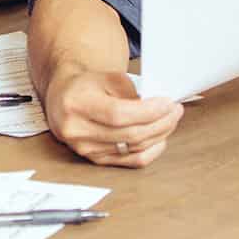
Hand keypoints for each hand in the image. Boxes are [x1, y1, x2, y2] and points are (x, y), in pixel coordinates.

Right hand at [42, 64, 182, 167]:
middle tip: (175, 111)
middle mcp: (76, 130)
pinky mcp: (94, 159)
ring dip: (158, 135)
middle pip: (128, 133)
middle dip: (159, 122)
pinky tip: (160, 139)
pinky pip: (130, 161)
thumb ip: (131, 91)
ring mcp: (85, 148)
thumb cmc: (86, 85)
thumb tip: (160, 106)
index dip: (147, 111)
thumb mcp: (106, 77)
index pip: (118, 114)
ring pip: (133, 148)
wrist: (63, 98)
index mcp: (76, 104)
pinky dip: (150, 151)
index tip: (168, 104)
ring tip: (170, 120)